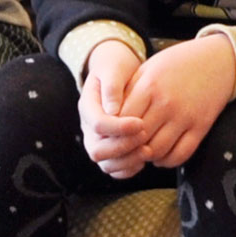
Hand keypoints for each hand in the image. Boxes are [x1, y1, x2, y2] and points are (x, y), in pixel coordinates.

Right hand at [78, 39, 147, 176]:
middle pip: (97, 149)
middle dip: (123, 146)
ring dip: (127, 161)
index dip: (119, 128)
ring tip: (148, 150)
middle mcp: (88, 127)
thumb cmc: (117, 68)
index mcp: (87, 106)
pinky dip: (129, 168)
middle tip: (144, 137)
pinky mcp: (109, 149)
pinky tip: (143, 158)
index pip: (97, 124)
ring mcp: (97, 140)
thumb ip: (112, 87)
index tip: (140, 123)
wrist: (117, 72)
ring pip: (105, 163)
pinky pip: (115, 169)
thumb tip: (113, 110)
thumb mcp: (114, 69)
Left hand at [118, 34, 235, 170]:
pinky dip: (167, 161)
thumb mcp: (149, 68)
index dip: (115, 132)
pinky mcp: (201, 127)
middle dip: (129, 147)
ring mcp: (185, 116)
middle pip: (137, 138)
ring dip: (146, 156)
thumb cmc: (177, 63)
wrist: (217, 60)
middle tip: (126, 148)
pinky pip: (181, 154)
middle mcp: (166, 103)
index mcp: (149, 86)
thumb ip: (130, 91)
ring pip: (157, 151)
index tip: (113, 135)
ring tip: (142, 152)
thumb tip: (110, 117)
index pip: (122, 120)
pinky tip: (161, 155)